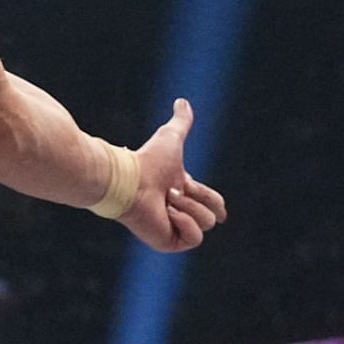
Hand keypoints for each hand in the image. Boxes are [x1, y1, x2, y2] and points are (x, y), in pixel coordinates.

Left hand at [121, 98, 227, 251]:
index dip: (213, 200)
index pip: (213, 204)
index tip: (200, 191)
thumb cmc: (146, 161)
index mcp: (183, 194)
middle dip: (197, 199)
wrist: (129, 181)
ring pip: (205, 223)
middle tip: (173, 191)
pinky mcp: (168, 243)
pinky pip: (193, 239)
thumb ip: (181, 122)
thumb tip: (182, 101)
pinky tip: (166, 214)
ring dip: (187, 207)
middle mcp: (179, 213)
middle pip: (213, 216)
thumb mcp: (170, 137)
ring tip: (164, 200)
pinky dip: (184, 223)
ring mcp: (174, 229)